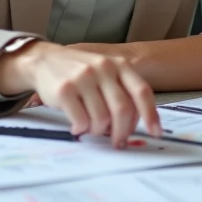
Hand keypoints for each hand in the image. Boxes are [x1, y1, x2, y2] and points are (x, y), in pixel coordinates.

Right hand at [0, 41, 160, 143]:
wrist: (45, 59)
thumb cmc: (81, 72)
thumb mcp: (107, 72)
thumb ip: (122, 92)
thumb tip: (134, 125)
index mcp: (119, 65)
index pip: (142, 92)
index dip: (151, 114)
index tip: (155, 132)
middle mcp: (104, 68)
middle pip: (123, 109)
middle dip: (123, 132)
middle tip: (119, 143)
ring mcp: (83, 78)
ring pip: (102, 118)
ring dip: (99, 131)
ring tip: (92, 128)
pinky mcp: (65, 89)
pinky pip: (81, 120)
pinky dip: (82, 129)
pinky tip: (78, 126)